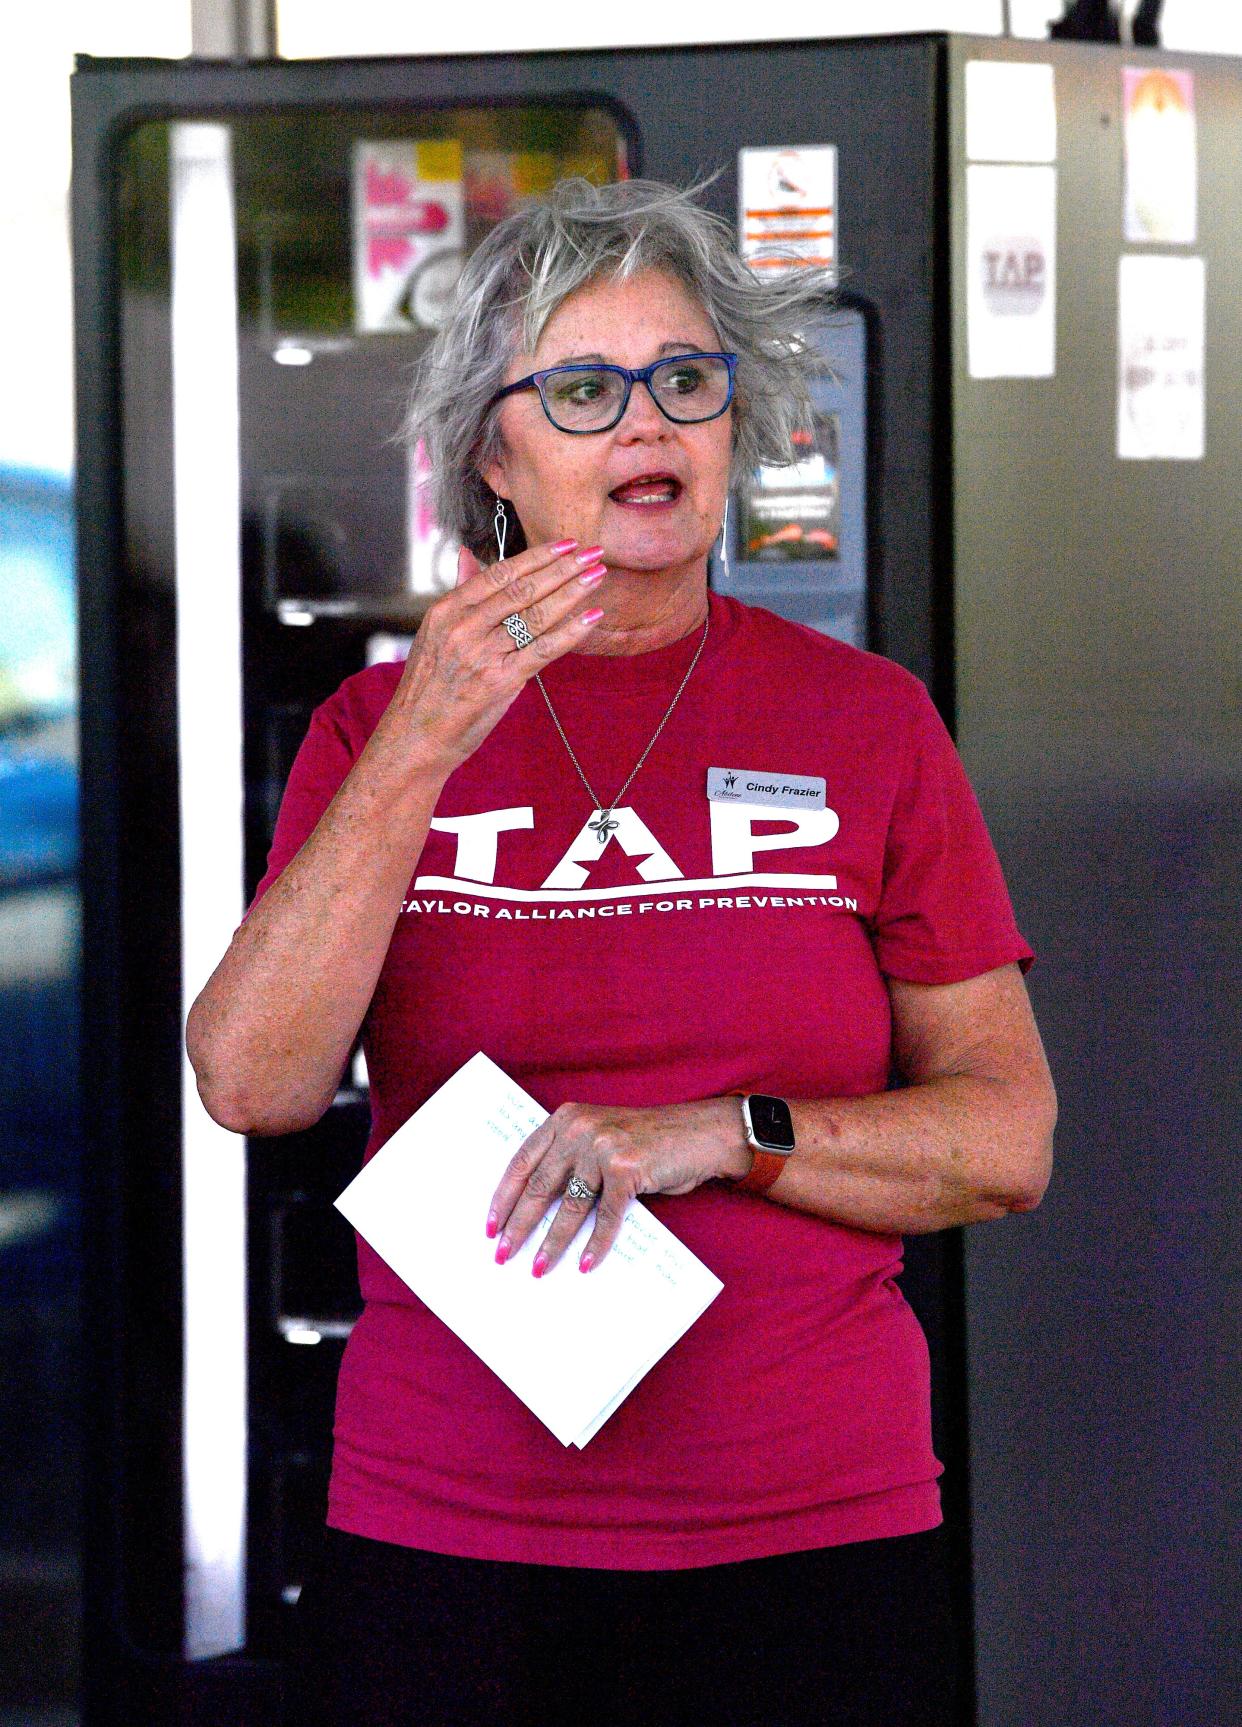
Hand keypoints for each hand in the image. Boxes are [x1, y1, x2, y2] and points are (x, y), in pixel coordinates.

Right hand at [384, 537, 607, 775]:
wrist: (415, 736)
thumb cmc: (429, 687)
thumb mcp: (435, 633)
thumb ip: (460, 594)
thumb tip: (468, 555)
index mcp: (447, 610)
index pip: (500, 573)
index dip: (537, 556)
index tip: (566, 543)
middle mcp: (463, 627)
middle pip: (522, 590)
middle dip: (562, 568)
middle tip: (593, 552)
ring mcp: (481, 654)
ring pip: (535, 616)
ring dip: (571, 593)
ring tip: (597, 577)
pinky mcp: (498, 681)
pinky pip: (542, 650)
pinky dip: (570, 632)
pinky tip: (591, 618)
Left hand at [485, 1098, 745, 1275]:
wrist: (699, 1132)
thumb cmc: (647, 1141)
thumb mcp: (600, 1139)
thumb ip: (570, 1160)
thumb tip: (534, 1213)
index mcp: (565, 1118)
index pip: (522, 1161)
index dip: (503, 1197)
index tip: (489, 1226)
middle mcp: (580, 1128)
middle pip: (539, 1186)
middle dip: (518, 1226)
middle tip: (502, 1255)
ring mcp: (604, 1148)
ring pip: (569, 1205)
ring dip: (552, 1243)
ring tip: (538, 1268)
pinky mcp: (628, 1169)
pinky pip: (606, 1216)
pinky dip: (595, 1245)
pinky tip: (585, 1265)